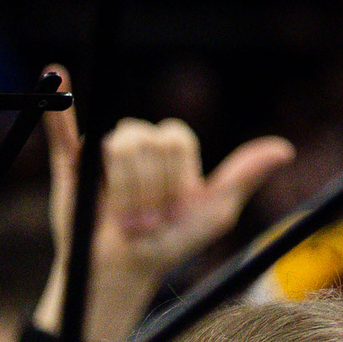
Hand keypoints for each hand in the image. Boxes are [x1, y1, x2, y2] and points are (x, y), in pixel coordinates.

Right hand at [30, 67, 295, 341]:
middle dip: (147, 191)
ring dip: (122, 193)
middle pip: (146, 142)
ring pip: (117, 147)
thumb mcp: (216, 212)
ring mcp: (105, 150)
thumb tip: (285, 149)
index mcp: (173, 146)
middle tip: (144, 221)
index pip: (175, 138)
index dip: (172, 178)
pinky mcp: (72, 164)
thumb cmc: (173, 240)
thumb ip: (244, 176)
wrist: (125, 269)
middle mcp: (140, 142)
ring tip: (122, 219)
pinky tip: (57, 72)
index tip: (171, 210)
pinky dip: (58, 106)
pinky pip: (62, 130)